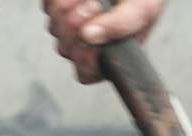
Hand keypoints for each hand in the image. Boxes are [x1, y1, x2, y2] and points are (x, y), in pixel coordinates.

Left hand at [44, 0, 164, 83]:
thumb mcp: (143, 10)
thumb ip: (122, 24)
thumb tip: (90, 36)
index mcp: (109, 55)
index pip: (86, 73)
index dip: (85, 58)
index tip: (93, 35)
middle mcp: (86, 45)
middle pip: (66, 49)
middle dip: (78, 26)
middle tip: (96, 6)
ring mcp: (69, 27)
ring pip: (54, 28)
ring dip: (69, 10)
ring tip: (92, 0)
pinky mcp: (58, 8)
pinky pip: (48, 6)